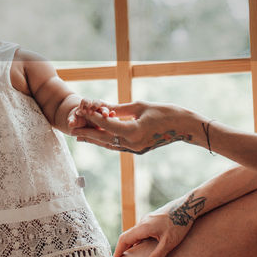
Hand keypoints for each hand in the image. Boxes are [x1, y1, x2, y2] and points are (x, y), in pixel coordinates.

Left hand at [68, 98, 113, 130]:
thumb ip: (72, 121)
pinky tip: (113, 116)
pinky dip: (112, 115)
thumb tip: (70, 124)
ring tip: (105, 115)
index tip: (83, 110)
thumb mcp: (74, 120)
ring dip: (105, 111)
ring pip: (104, 109)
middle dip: (96, 106)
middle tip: (93, 111)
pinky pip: (110, 115)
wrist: (83, 124)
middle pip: (96, 103)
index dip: (85, 104)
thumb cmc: (77, 120)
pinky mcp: (106, 116)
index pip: (85, 101)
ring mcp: (101, 111)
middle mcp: (94, 106)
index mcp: (85, 105)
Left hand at [75, 101, 201, 154]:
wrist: (184, 127)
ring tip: (80, 136)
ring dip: (94, 140)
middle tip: (71, 130)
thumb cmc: (166, 112)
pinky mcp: (138, 149)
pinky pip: (118, 146)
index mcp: (133, 131)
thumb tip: (102, 108)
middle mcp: (132, 143)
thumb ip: (120, 109)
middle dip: (87, 133)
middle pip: (104, 139)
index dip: (92, 117)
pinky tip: (98, 139)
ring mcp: (135, 149)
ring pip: (109, 145)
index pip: (106, 124)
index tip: (81, 111)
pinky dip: (106, 141)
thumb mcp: (140, 106)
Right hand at [115, 192, 206, 256]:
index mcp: (143, 227)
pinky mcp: (154, 218)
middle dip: (124, 247)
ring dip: (133, 243)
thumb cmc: (180, 224)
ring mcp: (149, 218)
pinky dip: (141, 238)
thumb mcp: (169, 243)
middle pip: (129, 235)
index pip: (124, 239)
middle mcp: (143, 221)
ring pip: (137, 232)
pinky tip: (148, 245)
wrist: (188, 206)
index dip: (119, 249)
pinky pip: (143, 229)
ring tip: (134, 255)